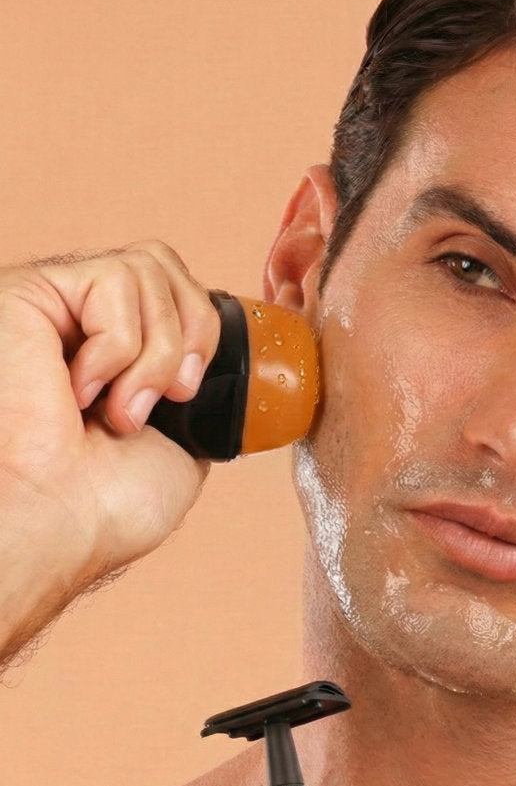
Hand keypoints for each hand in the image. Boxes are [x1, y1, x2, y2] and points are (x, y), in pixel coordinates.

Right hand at [0, 241, 218, 664]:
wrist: (61, 523)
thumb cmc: (107, 502)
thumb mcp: (183, 438)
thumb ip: (190, 379)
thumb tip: (219, 359)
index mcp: (110, 347)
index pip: (174, 285)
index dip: (201, 328)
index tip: (187, 391)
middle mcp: (76, 318)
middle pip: (163, 262)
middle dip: (188, 332)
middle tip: (167, 397)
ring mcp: (52, 303)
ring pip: (146, 268)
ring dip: (155, 352)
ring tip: (120, 409)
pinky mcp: (25, 292)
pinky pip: (111, 278)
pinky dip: (118, 345)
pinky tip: (81, 391)